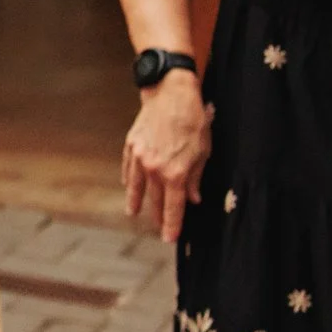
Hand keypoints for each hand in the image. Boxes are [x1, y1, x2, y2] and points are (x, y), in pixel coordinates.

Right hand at [122, 71, 212, 243]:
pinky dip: (129, 180)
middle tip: (159, 229)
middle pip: (155, 200)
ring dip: (137, 202)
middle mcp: (154, 169)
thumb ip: (196, 177)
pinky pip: (128, 169)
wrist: (171, 93)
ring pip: (137, 187)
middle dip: (158, 216)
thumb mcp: (203, 151)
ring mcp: (139, 157)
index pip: (173, 207)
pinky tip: (129, 186)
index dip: (172, 225)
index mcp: (175, 173)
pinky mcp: (131, 145)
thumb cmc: (193, 120)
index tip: (170, 238)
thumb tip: (193, 198)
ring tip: (133, 213)